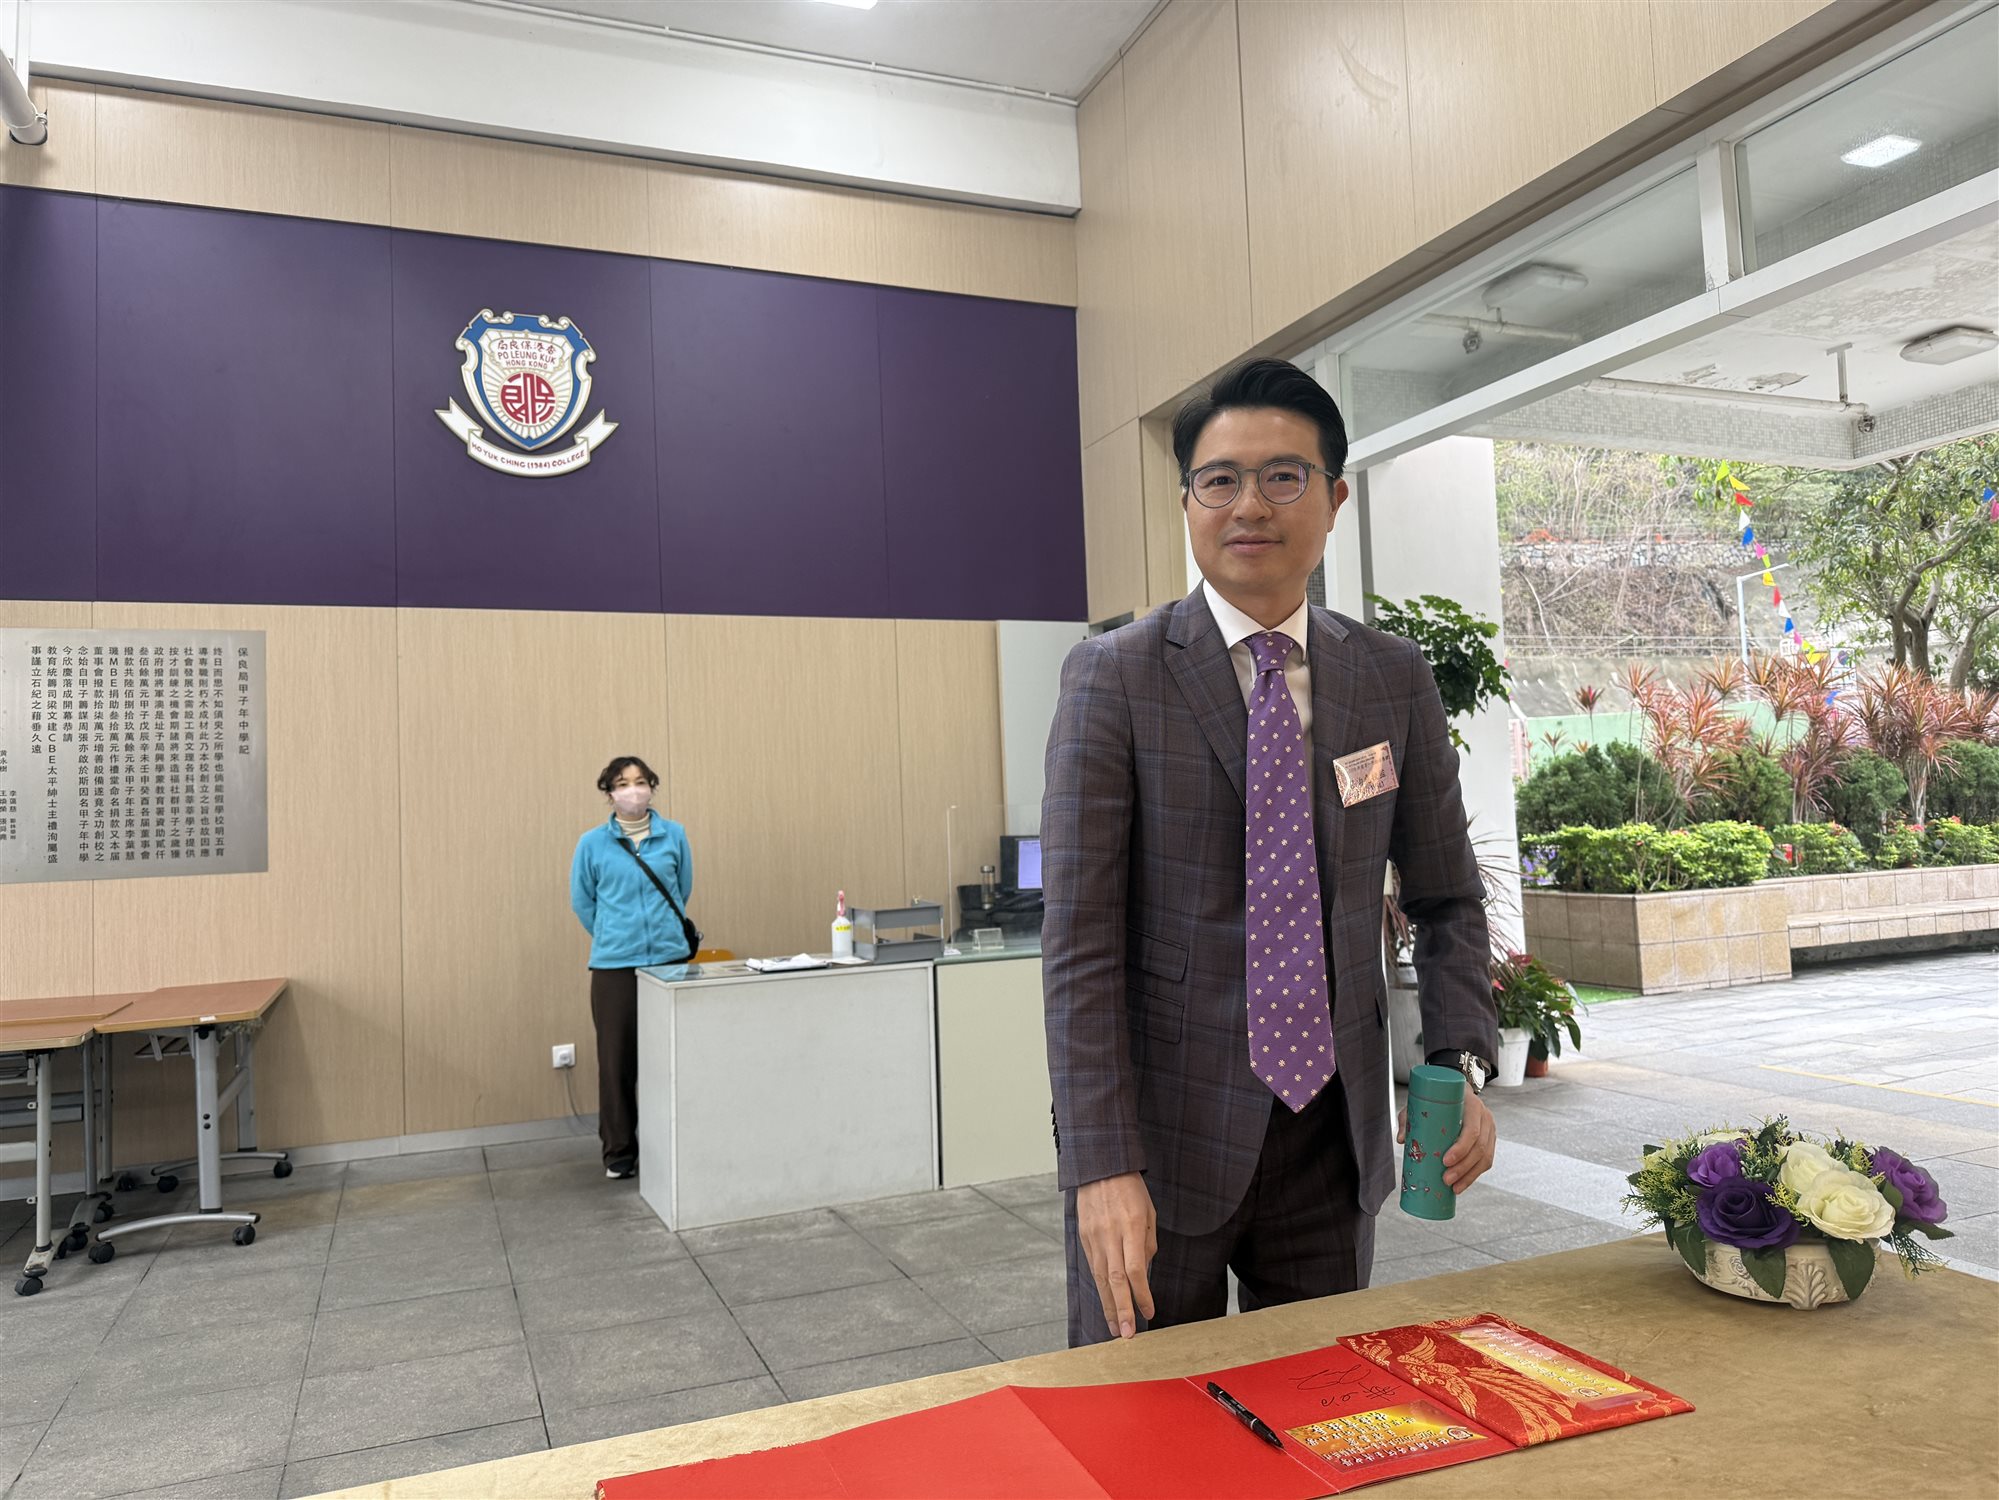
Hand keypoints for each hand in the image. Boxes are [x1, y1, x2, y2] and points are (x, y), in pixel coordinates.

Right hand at [1075, 1171, 1156, 1339]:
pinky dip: (1100, 1287)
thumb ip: (1148, 1243)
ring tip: (1114, 1327)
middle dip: (1122, 1309)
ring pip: (1100, 1278)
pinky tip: (1106, 1302)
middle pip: (1115, 1279)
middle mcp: (1110, 1234)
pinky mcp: (1084, 1237)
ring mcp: (1094, 1236)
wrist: (1099, 1167)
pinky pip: (1093, 1266)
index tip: (1148, 1313)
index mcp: (1131, 1226)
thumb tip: (1143, 1273)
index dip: (1141, 1295)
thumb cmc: (1130, 1189)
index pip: (1135, 1269)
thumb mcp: (1149, 1212)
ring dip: (1108, 1305)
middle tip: (1126, 1334)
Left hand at [1397, 1091, 1496, 1192]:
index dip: (1461, 1149)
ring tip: (1453, 1187)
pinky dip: (1474, 1175)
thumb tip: (1400, 1139)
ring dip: (1469, 1176)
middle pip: (1479, 1148)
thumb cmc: (1440, 1098)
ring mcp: (1489, 1130)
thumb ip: (1409, 1118)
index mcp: (1472, 1105)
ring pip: (1485, 1158)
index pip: (1472, 1131)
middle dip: (1463, 1167)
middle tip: (1446, 1179)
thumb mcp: (1423, 1102)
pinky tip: (1462, 1184)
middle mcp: (1484, 1117)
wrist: (1457, 1092)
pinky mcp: (1489, 1140)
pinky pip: (1486, 1161)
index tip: (1445, 1161)